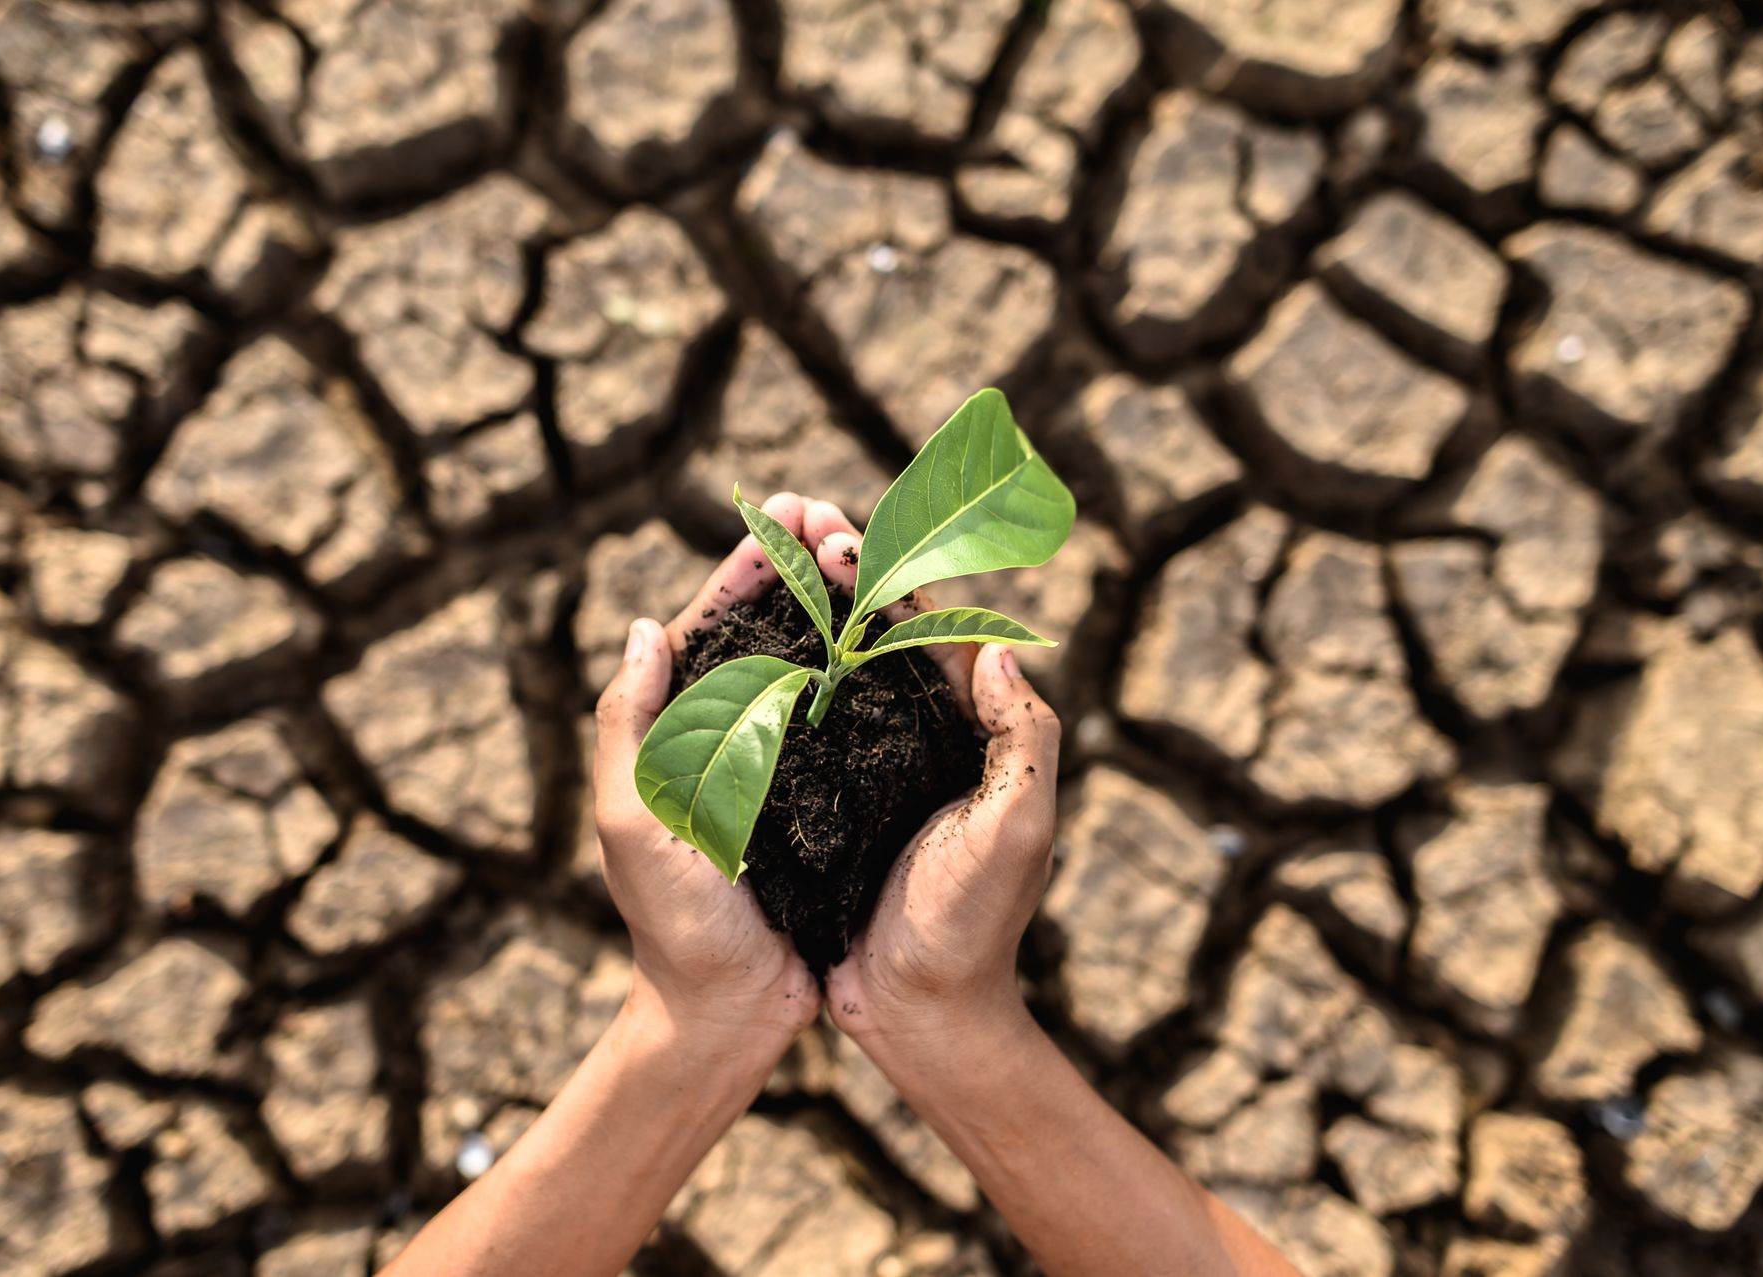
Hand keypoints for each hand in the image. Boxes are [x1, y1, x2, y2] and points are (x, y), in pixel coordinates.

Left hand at [593, 493, 827, 1063]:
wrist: (729, 1012)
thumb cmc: (673, 924)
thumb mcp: (634, 822)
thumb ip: (628, 726)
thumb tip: (644, 627)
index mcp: (676, 732)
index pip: (709, 626)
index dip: (747, 565)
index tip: (786, 512)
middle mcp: (730, 737)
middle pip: (768, 631)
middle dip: (802, 567)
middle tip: (841, 516)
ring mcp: (781, 765)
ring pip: (814, 664)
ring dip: (840, 607)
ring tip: (876, 556)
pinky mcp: (827, 797)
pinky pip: (852, 719)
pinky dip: (873, 672)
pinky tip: (905, 639)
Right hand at [804, 504, 1062, 1054]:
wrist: (919, 1015)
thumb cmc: (972, 926)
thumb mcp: (1017, 830)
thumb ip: (1026, 740)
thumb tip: (1002, 647)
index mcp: (971, 732)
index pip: (932, 629)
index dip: (887, 575)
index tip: (838, 534)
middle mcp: (921, 738)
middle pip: (879, 632)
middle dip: (839, 570)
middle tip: (793, 519)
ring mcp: (872, 768)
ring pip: (836, 667)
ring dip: (804, 609)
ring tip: (764, 556)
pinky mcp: (829, 802)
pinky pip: (801, 723)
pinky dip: (775, 677)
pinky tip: (736, 647)